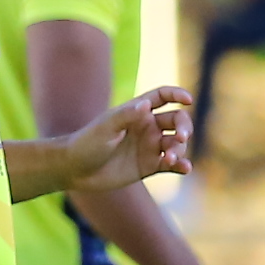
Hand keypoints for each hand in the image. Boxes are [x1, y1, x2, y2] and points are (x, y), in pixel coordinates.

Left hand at [63, 87, 195, 195]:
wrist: (76, 170)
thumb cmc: (87, 143)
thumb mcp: (106, 127)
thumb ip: (126, 116)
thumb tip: (146, 105)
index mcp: (137, 111)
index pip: (163, 97)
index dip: (177, 94)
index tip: (188, 99)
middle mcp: (147, 127)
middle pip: (176, 120)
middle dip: (183, 127)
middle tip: (181, 137)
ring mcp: (150, 147)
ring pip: (176, 143)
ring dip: (179, 149)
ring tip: (171, 158)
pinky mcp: (150, 166)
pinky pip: (172, 164)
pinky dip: (180, 165)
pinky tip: (184, 168)